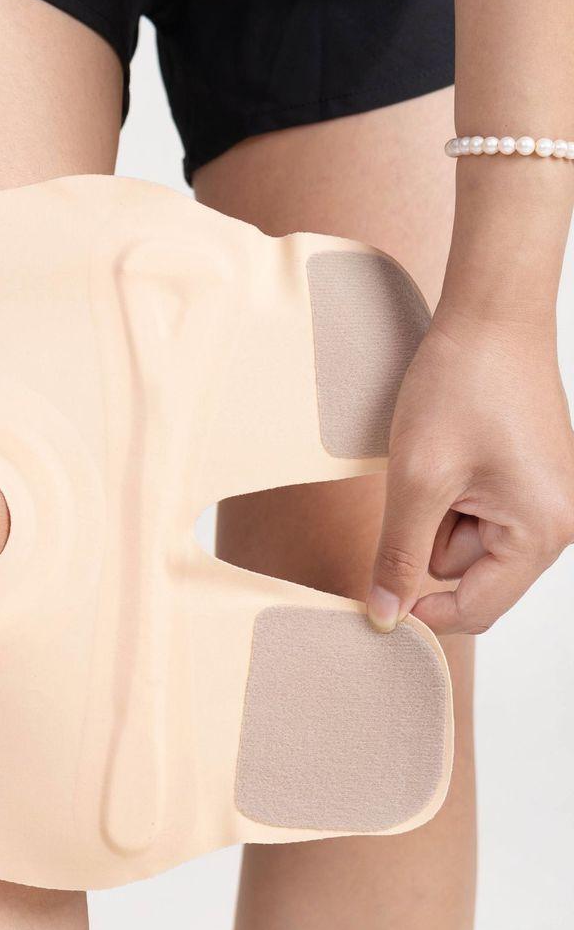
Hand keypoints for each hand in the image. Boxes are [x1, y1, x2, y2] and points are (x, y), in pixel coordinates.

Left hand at [368, 308, 573, 635]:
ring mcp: (547, 501)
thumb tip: (384, 615)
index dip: (420, 609)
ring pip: (467, 544)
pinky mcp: (531, 481)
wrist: (492, 314)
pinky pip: (479, 513)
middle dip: (431, 540)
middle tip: (424, 481)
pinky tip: (452, 449)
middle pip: (470, 577)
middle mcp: (557, 523)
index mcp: (541, 532)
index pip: (475, 609)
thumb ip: (400, 554)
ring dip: (438, 512)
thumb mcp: (418, 478)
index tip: (375, 588)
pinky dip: (452, 492)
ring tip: (440, 456)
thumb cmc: (463, 385)